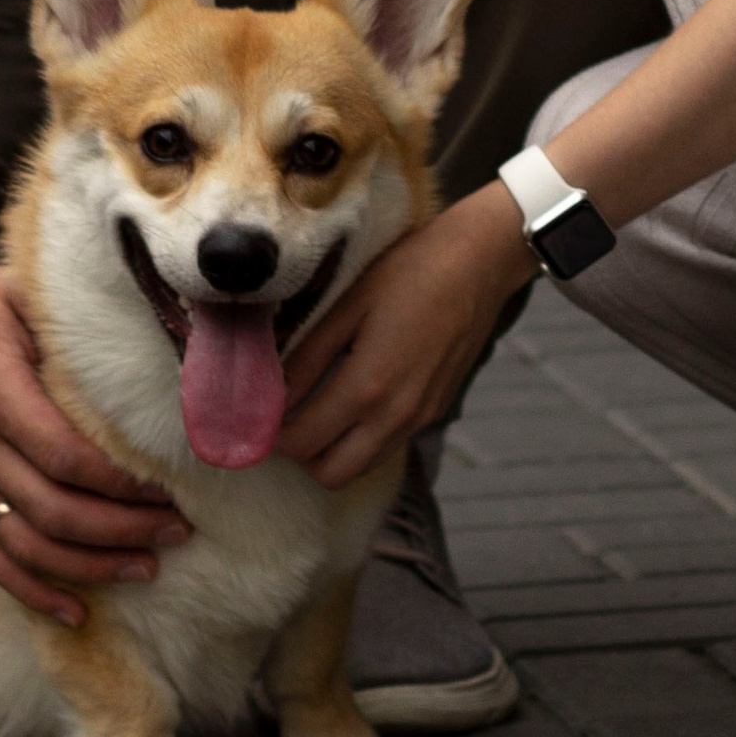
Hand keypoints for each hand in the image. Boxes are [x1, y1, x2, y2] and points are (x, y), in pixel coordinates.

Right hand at [0, 241, 191, 622]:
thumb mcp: (27, 296)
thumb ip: (75, 325)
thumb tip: (153, 336)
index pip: (62, 456)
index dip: (117, 481)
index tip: (166, 487)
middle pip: (52, 510)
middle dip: (120, 530)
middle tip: (177, 530)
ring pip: (27, 545)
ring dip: (90, 567)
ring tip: (147, 568)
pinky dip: (34, 592)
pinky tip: (77, 613)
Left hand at [276, 187, 533, 488]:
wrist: (480, 262)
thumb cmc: (411, 271)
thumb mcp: (348, 305)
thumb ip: (307, 356)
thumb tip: (270, 395)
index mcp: (369, 386)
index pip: (302, 441)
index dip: (270, 435)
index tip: (255, 413)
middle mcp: (397, 415)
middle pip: (331, 473)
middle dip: (299, 453)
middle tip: (283, 417)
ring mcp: (420, 417)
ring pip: (361, 467)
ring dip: (331, 451)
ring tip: (313, 409)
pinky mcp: (435, 411)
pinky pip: (386, 446)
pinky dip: (360, 439)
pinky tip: (351, 399)